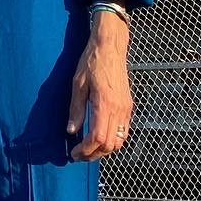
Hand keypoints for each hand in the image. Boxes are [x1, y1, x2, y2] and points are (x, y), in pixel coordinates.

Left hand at [66, 10, 132, 160]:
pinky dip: (113, 140)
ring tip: (89, 148)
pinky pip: (124, 131)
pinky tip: (100, 137)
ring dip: (104, 150)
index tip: (74, 153)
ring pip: (119, 141)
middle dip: (93, 154)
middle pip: (110, 145)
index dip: (85, 150)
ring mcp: (126, 109)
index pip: (97, 138)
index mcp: (104, 104)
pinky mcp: (129, 106)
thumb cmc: (92, 62)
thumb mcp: (78, 84)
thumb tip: (71, 131)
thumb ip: (76, 109)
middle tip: (79, 155)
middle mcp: (119, 110)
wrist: (110, 46)